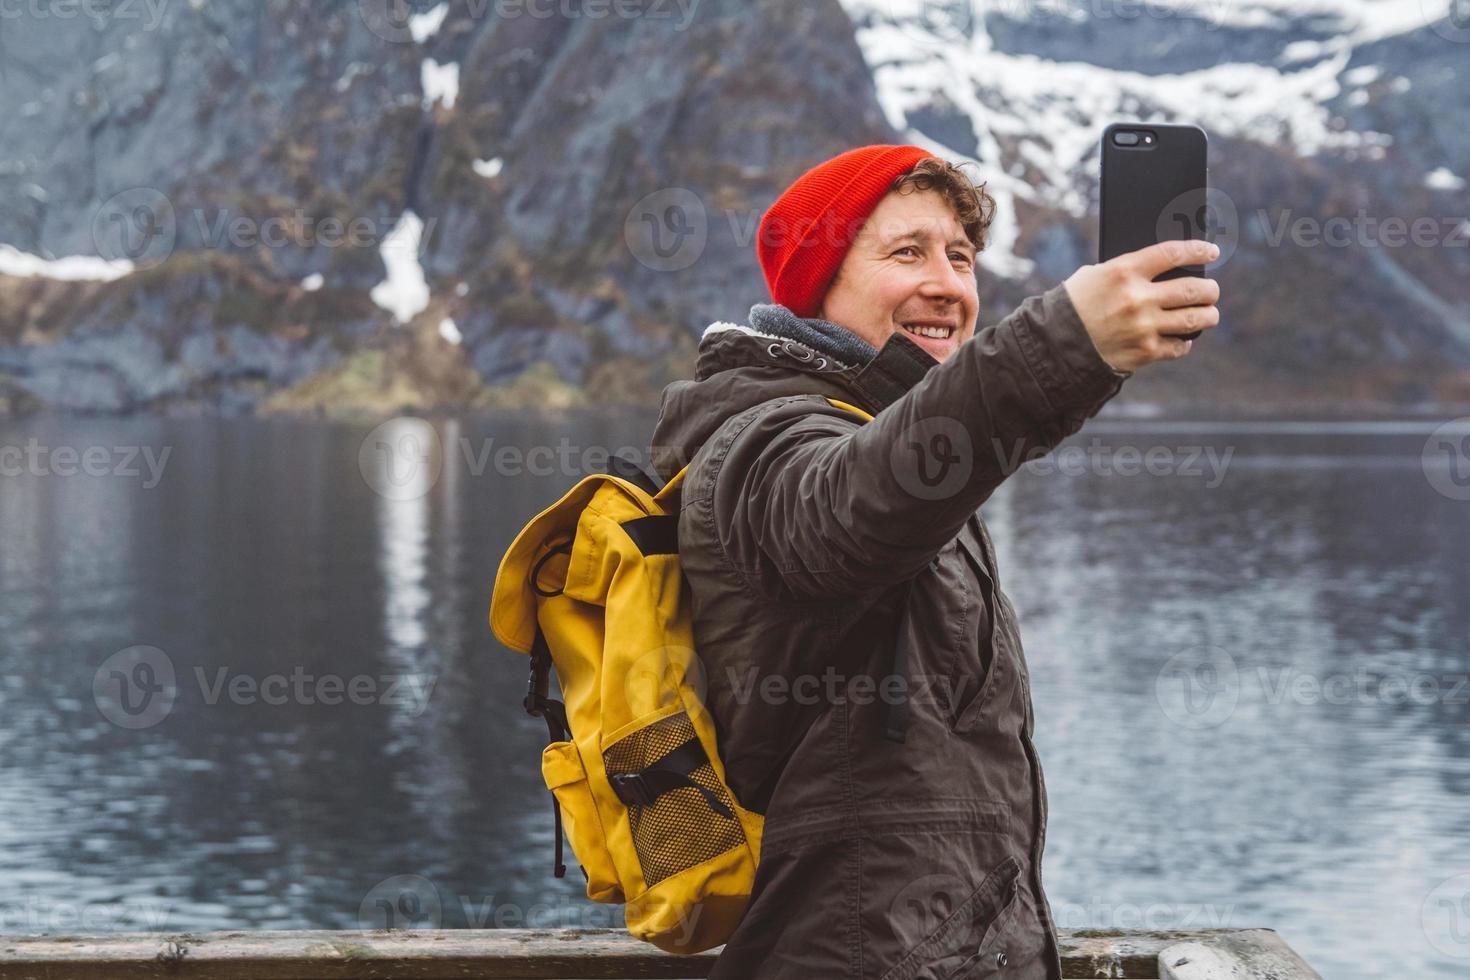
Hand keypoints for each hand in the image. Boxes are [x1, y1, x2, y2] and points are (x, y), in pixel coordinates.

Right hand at [1063, 240, 1221, 374]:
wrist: (1054, 346)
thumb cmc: (1073, 306)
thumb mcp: (1093, 276)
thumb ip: (1126, 271)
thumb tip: (1163, 267)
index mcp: (1123, 272)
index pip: (1173, 253)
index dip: (1198, 250)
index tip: (1212, 252)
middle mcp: (1137, 299)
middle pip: (1193, 289)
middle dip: (1209, 290)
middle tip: (1211, 290)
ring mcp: (1143, 327)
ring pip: (1195, 320)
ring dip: (1208, 315)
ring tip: (1208, 313)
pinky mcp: (1144, 352)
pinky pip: (1179, 346)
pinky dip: (1184, 342)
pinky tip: (1182, 338)